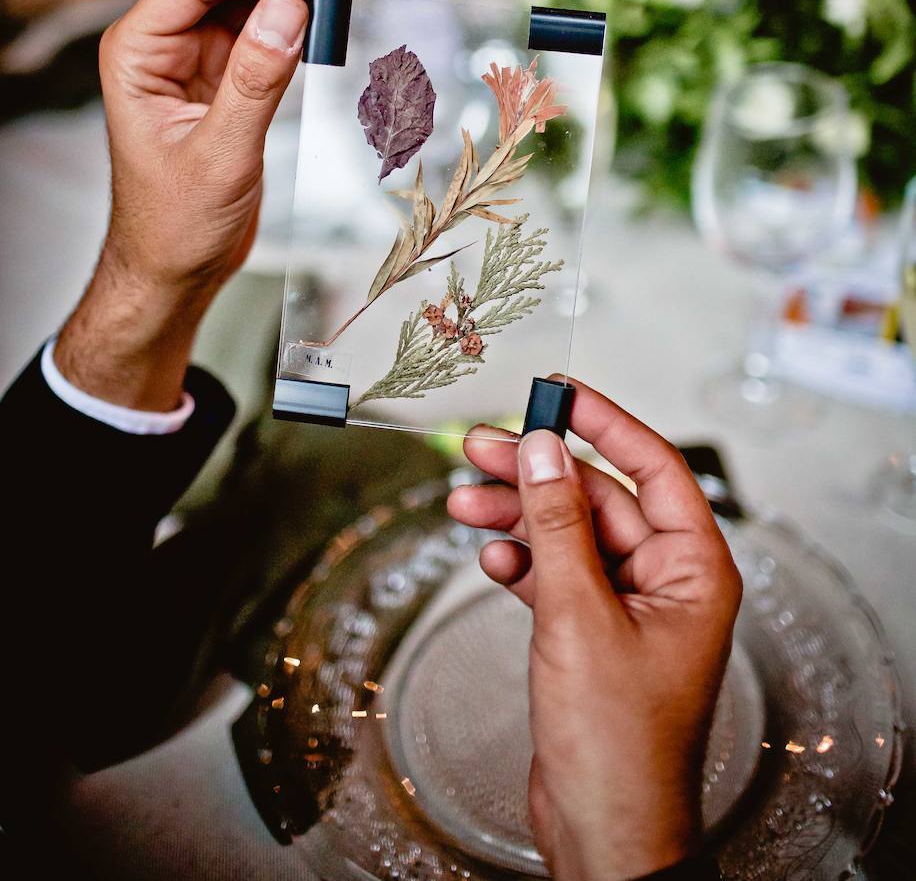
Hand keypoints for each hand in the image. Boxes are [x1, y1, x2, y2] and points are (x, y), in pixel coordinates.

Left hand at [55, 0, 333, 410]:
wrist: (174, 267)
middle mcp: (159, 43)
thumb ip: (255, 80)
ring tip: (330, 4)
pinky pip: (259, 26)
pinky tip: (317, 30)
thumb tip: (289, 11)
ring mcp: (191, 55)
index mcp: (136, 52)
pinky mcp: (221, 73)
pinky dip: (290, 20)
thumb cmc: (176, 224)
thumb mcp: (221, 155)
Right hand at [448, 382, 741, 880]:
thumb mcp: (579, 614)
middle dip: (538, 473)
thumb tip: (543, 449)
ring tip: (462, 499)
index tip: (557, 392)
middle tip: (479, 447)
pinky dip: (522, 561)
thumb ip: (558, 524)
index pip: (654, 467)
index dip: (605, 423)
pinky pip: (557, 575)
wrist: (603, 831)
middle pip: (600, 498)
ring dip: (519, 515)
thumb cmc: (616, 742)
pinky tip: (490, 556)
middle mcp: (668, 580)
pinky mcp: (594, 633)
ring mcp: (629, 607)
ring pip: (570, 534)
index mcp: (695, 568)